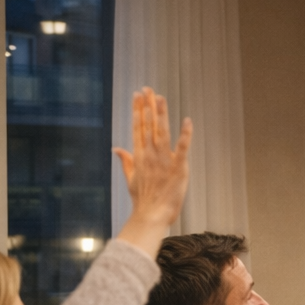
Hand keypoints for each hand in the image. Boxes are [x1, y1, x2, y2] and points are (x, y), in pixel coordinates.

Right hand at [115, 88, 192, 253]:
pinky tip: (187, 121)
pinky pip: (182, 148)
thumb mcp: (131, 178)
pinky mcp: (178, 168)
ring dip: (161, 114)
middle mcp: (150, 154)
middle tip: (148, 89)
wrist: (151, 216)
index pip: (138, 128)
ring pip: (162, 132)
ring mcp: (163, 160)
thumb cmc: (143, 200)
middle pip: (148, 125)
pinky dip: (185, 135)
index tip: (138, 95)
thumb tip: (117, 148)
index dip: (138, 110)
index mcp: (140, 156)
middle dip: (148, 106)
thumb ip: (126, 161)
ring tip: (160, 97)